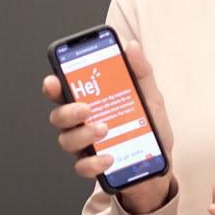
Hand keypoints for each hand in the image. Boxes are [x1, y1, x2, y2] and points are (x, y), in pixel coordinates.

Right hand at [42, 39, 175, 214]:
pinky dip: (94, 162)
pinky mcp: (95, 167)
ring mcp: (86, 146)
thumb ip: (140, 71)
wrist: (161, 164)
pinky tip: (109, 157)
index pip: (63, 91)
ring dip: (83, 134)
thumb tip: (131, 47)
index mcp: (91, 102)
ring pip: (67, 140)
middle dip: (67, 111)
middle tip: (85, 108)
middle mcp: (82, 124)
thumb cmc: (151, 128)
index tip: (53, 80)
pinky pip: (83, 166)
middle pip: (58, 116)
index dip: (53, 85)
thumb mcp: (150, 96)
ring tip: (104, 129)